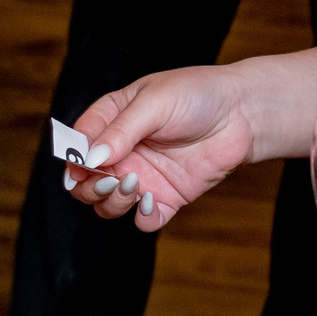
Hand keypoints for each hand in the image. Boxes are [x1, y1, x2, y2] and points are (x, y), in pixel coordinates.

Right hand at [66, 65, 257, 233]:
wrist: (243, 113)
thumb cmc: (197, 95)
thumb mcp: (154, 102)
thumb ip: (122, 130)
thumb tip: (92, 158)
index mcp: (110, 122)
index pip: (76, 146)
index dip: (73, 159)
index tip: (83, 165)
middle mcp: (121, 153)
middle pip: (85, 182)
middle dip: (89, 186)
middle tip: (110, 178)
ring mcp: (142, 177)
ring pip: (108, 205)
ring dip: (112, 202)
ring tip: (134, 185)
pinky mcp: (166, 197)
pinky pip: (144, 220)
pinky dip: (143, 218)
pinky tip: (152, 203)